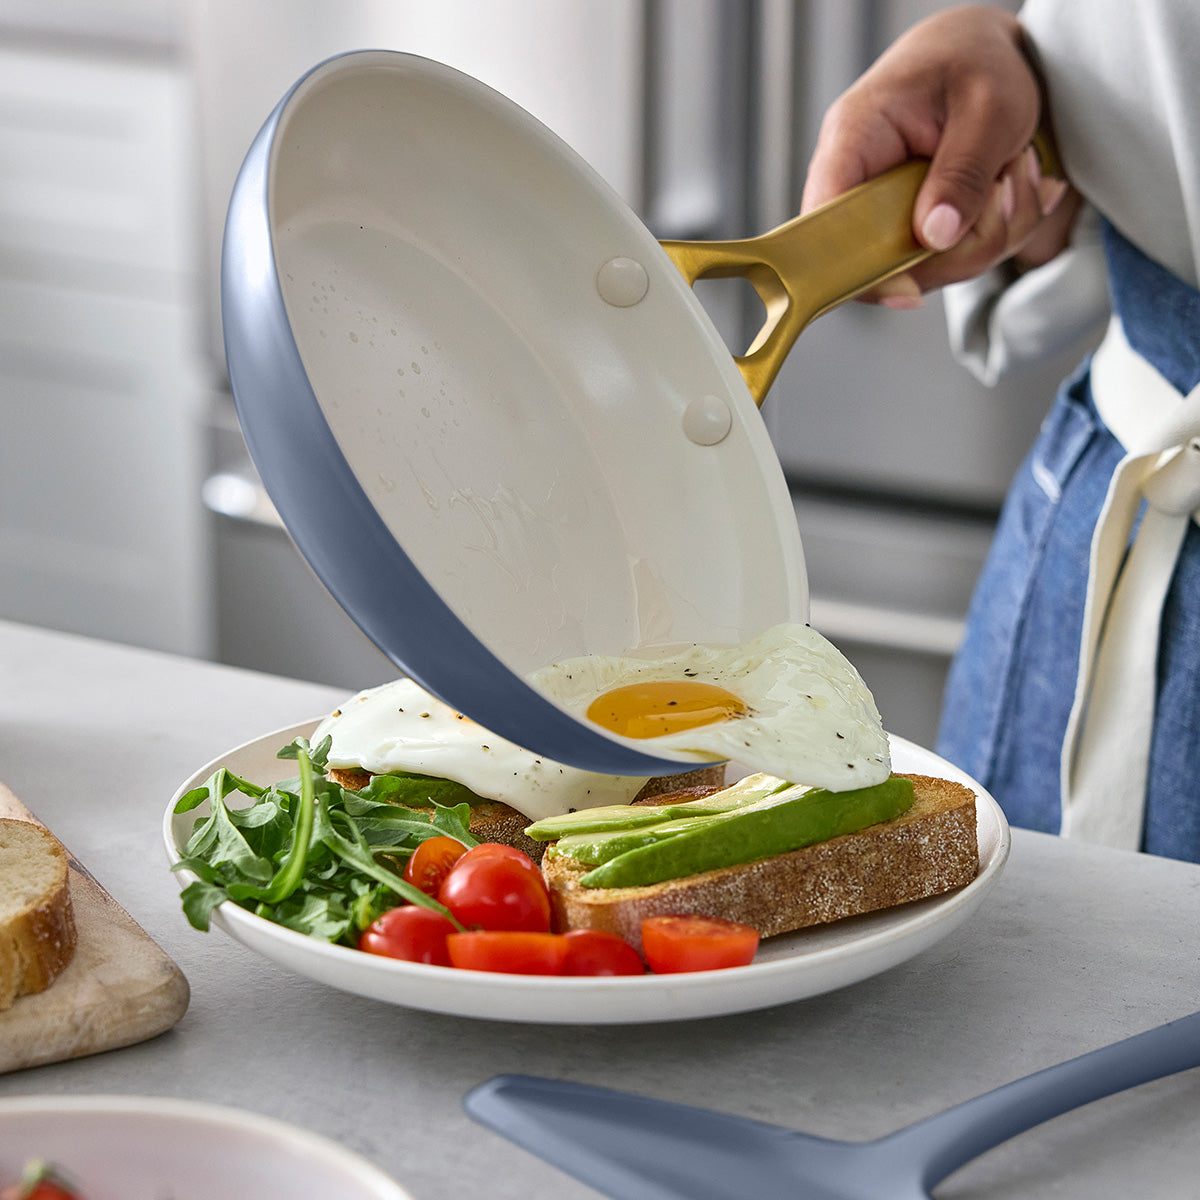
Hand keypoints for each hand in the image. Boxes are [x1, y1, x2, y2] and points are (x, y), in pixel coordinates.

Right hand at [800, 5, 1075, 306]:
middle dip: (962, 246)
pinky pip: (951, 259)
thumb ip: (962, 172)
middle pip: (885, 262)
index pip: (827, 222)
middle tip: (1009, 188)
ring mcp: (887, 211)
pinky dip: (998, 233)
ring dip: (992, 235)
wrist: (990, 53)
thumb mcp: (989, 107)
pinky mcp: (914, 226)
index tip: (909, 288)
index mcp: (854, 139)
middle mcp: (861, 182)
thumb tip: (935, 237)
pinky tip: (1014, 186)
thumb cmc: (979, 62)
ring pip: (929, 268)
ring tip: (1019, 172)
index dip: (855, 268)